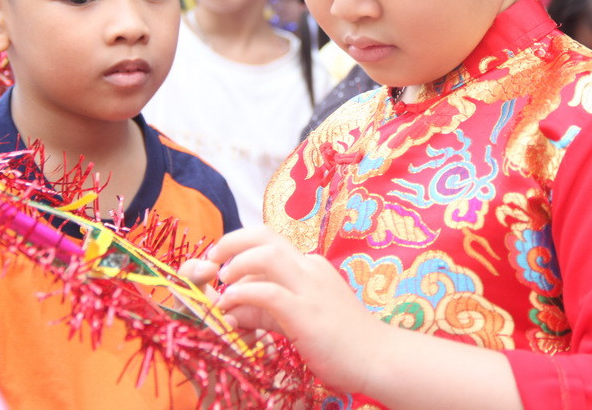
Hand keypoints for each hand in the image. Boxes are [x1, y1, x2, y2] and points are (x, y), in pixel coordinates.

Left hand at [203, 225, 384, 394]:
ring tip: (222, 285)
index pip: (266, 243)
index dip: (238, 250)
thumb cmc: (342, 341)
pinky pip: (268, 291)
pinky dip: (243, 294)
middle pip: (264, 234)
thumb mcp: (298, 319)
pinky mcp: (306, 311)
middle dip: (231, 241)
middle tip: (212, 262)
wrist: (379, 358)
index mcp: (309, 265)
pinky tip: (230, 305)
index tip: (221, 268)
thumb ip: (266, 310)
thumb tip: (232, 307)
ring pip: (265, 253)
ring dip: (236, 264)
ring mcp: (310, 286)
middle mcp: (309, 267)